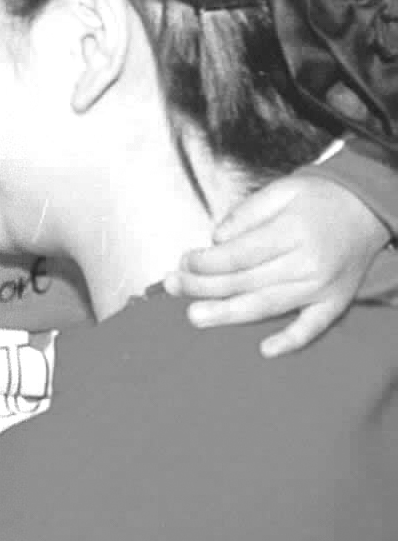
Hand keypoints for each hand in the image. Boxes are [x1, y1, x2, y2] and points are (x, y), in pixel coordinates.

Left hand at [166, 174, 388, 356]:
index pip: (238, 255)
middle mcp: (307, 263)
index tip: (182, 261)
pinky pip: (312, 328)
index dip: (205, 262)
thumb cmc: (318, 198)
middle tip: (173, 287)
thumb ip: (245, 214)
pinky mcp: (335, 303)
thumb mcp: (280, 190)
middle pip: (245, 282)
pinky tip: (265, 350)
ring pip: (268, 306)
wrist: (368, 208)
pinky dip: (290, 341)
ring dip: (228, 314)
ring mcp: (322, 287)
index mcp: (292, 232)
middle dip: (203, 286)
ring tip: (195, 317)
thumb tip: (215, 240)